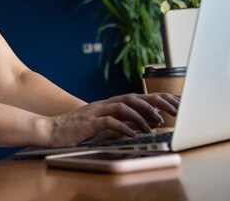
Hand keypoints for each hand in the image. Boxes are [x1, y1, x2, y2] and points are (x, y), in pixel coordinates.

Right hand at [46, 93, 178, 147]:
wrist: (53, 130)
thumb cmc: (80, 129)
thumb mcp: (105, 123)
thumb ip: (123, 120)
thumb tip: (145, 121)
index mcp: (111, 103)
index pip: (139, 97)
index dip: (158, 99)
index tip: (176, 104)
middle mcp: (105, 104)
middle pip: (134, 97)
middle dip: (155, 103)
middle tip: (173, 111)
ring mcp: (96, 112)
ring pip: (123, 106)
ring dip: (140, 115)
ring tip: (153, 125)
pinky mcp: (88, 123)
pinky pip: (108, 121)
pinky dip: (122, 126)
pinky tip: (132, 133)